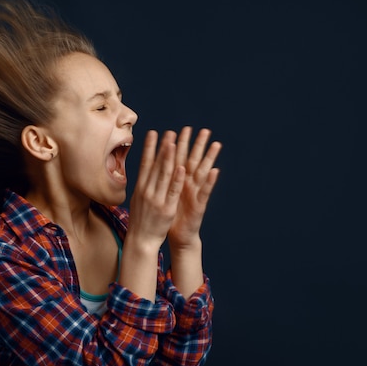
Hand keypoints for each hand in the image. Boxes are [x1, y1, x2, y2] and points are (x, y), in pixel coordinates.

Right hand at [127, 129, 185, 249]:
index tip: (153, 132)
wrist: (140, 240)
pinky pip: (172, 191)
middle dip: (162, 148)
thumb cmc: (140, 220)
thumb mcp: (137, 200)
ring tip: (174, 143)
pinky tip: (181, 167)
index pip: (145, 164)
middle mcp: (147, 191)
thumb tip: (143, 172)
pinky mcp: (166, 208)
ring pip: (164, 175)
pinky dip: (176, 179)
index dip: (149, 147)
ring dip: (169, 158)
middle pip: (155, 166)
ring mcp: (156, 199)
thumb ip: (142, 185)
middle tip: (168, 132)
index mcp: (140, 188)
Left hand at [168, 126, 220, 248]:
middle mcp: (187, 185)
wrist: (176, 236)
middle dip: (197, 146)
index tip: (181, 129)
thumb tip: (150, 168)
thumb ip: (160, 182)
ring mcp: (195, 193)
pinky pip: (205, 192)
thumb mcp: (162, 196)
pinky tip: (215, 170)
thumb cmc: (167, 216)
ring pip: (202, 173)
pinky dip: (210, 181)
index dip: (179, 145)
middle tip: (203, 130)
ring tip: (216, 144)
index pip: (177, 159)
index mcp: (176, 181)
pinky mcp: (200, 205)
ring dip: (209, 159)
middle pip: (192, 161)